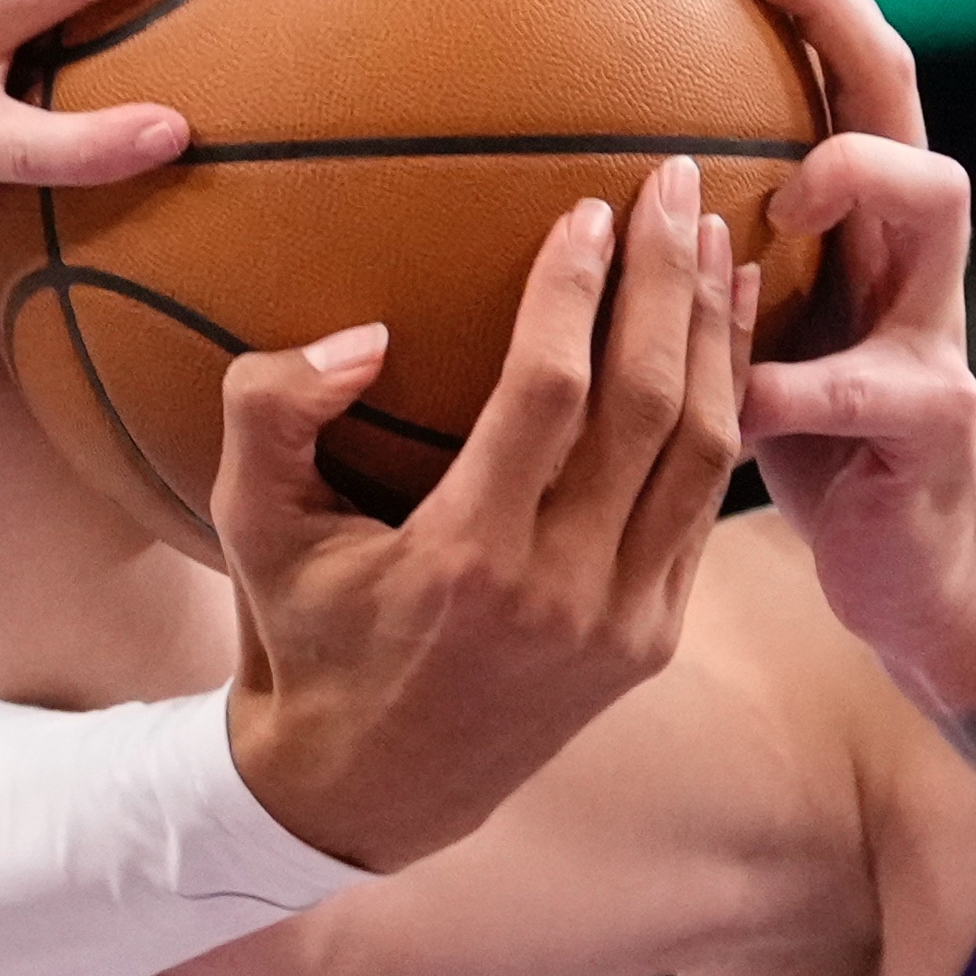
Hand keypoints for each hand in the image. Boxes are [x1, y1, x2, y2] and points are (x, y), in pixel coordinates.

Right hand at [215, 157, 754, 869]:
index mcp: (467, 561)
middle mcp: (561, 595)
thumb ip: (271, 413)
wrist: (360, 795)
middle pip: (650, 408)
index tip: (590, 206)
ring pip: (702, 454)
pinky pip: (705, 507)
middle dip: (671, 283)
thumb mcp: (248, 530)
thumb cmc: (298, 636)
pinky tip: (727, 343)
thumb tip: (361, 335)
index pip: (550, 394)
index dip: (576, 291)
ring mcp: (621, 624)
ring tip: (721, 243)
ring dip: (719, 338)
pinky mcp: (650, 641)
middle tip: (677, 181)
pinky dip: (727, 414)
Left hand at [728, 0, 975, 715]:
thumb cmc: (800, 432)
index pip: (840, 59)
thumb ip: (691, 239)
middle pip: (898, 88)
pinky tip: (746, 389)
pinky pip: (885, 383)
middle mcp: (906, 245)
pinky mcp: (937, 421)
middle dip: (838, 9)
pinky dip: (809, 380)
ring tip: (786, 185)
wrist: (909, 574)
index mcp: (853, 214)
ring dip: (859, 171)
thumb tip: (562, 159)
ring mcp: (935, 323)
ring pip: (938, 198)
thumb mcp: (740, 319)